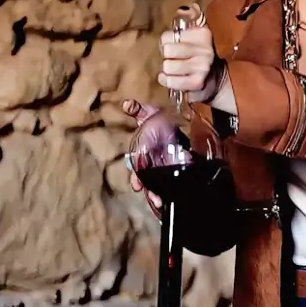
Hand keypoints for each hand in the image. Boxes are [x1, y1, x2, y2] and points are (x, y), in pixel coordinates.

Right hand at [119, 98, 167, 219]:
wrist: (174, 121)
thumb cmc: (157, 120)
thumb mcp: (147, 113)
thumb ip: (138, 110)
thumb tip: (128, 104)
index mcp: (142, 155)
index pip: (138, 169)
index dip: (137, 179)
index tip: (137, 186)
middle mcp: (152, 163)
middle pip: (149, 181)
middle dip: (151, 191)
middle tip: (155, 200)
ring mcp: (165, 166)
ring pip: (160, 183)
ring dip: (160, 193)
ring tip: (161, 202)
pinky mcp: (178, 167)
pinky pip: (176, 178)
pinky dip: (175, 186)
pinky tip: (177, 194)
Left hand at [160, 3, 221, 102]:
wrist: (216, 78)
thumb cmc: (199, 53)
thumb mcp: (197, 32)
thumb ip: (190, 16)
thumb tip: (187, 8)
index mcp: (202, 34)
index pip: (167, 36)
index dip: (165, 42)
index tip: (174, 45)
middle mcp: (204, 49)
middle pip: (167, 50)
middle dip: (167, 55)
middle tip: (174, 58)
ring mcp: (202, 67)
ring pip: (168, 66)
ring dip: (168, 69)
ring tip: (176, 69)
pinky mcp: (197, 83)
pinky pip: (171, 81)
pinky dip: (168, 81)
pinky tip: (173, 78)